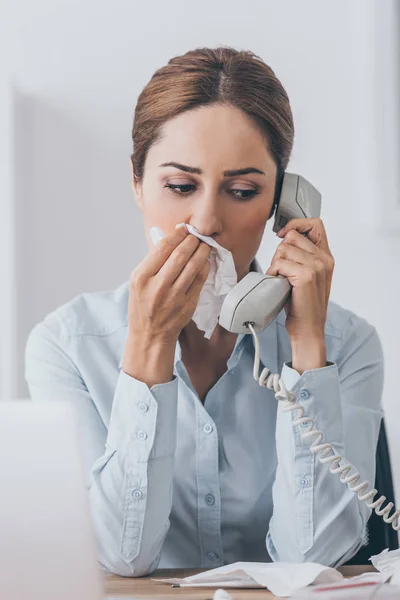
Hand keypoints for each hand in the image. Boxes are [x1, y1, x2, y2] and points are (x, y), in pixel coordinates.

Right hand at [127, 225, 210, 342]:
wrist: (150, 335)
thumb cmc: (142, 306)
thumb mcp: (137, 282)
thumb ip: (152, 262)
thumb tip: (171, 239)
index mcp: (141, 277)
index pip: (163, 247)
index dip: (177, 234)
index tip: (184, 229)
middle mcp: (157, 286)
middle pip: (180, 254)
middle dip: (192, 240)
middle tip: (197, 235)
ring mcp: (174, 296)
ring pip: (193, 265)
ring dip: (201, 251)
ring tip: (204, 244)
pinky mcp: (187, 304)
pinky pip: (200, 280)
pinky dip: (204, 266)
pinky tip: (205, 260)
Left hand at [266, 218, 334, 346]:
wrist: (308, 327)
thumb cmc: (302, 303)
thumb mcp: (307, 275)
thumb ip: (302, 256)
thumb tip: (284, 239)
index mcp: (326, 256)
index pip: (315, 224)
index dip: (296, 225)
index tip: (283, 235)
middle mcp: (324, 259)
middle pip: (292, 236)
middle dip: (280, 251)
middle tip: (281, 270)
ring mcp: (316, 266)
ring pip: (283, 249)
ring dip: (276, 264)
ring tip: (281, 279)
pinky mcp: (305, 275)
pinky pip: (279, 263)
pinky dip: (273, 273)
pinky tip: (278, 284)